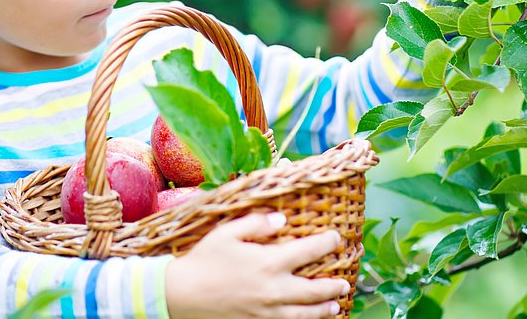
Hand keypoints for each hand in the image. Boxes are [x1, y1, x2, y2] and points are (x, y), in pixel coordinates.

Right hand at [165, 213, 349, 318]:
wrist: (182, 295)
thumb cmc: (203, 260)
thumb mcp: (227, 232)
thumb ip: (257, 223)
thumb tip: (282, 219)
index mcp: (269, 262)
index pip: (310, 251)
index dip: (327, 243)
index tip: (335, 238)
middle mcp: (274, 289)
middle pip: (315, 290)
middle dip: (333, 286)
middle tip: (344, 283)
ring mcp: (267, 311)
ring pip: (305, 313)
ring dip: (324, 309)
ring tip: (334, 305)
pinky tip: (306, 317)